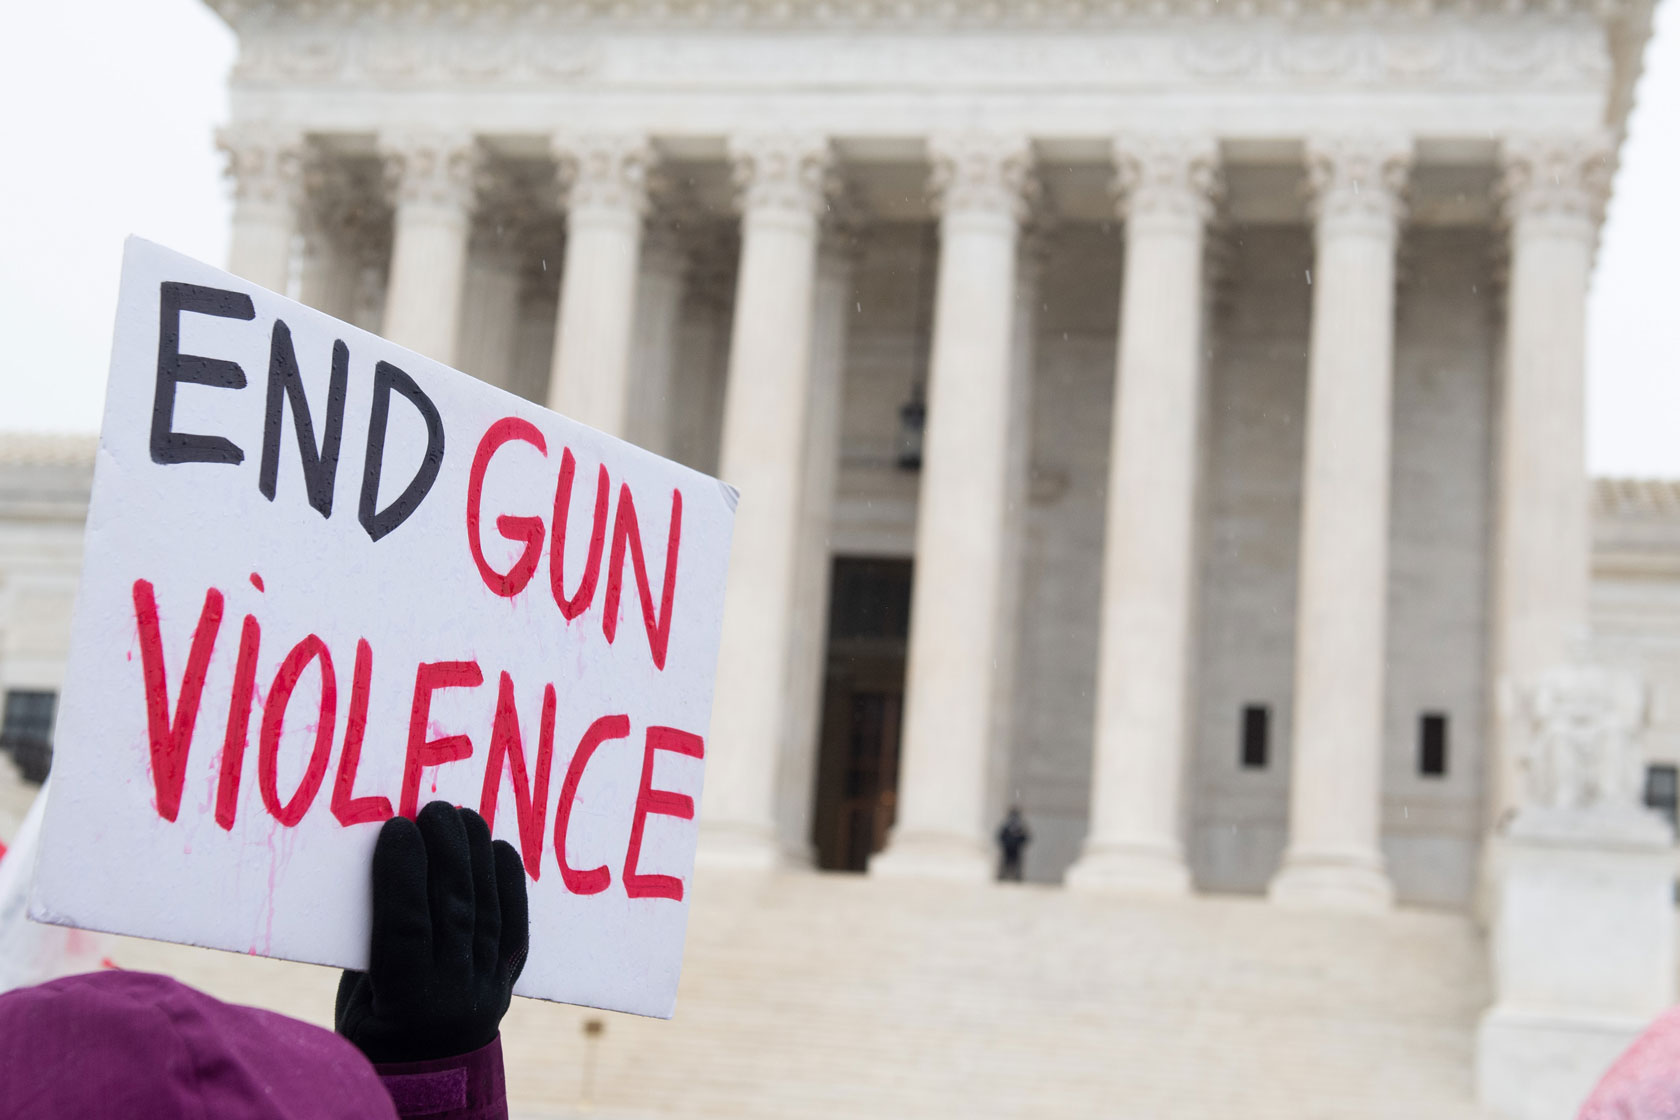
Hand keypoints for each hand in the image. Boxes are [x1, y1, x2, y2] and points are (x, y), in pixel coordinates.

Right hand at [335, 802, 528, 1063]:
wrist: (427, 1078)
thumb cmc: (372, 1031)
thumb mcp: (359, 998)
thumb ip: (373, 942)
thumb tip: (383, 870)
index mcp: (404, 1004)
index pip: (406, 927)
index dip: (401, 874)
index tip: (396, 827)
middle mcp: (455, 994)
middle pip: (455, 910)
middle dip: (447, 853)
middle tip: (436, 809)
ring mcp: (489, 986)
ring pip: (489, 911)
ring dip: (478, 858)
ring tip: (466, 816)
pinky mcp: (509, 978)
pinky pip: (516, 925)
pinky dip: (511, 883)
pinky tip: (503, 849)